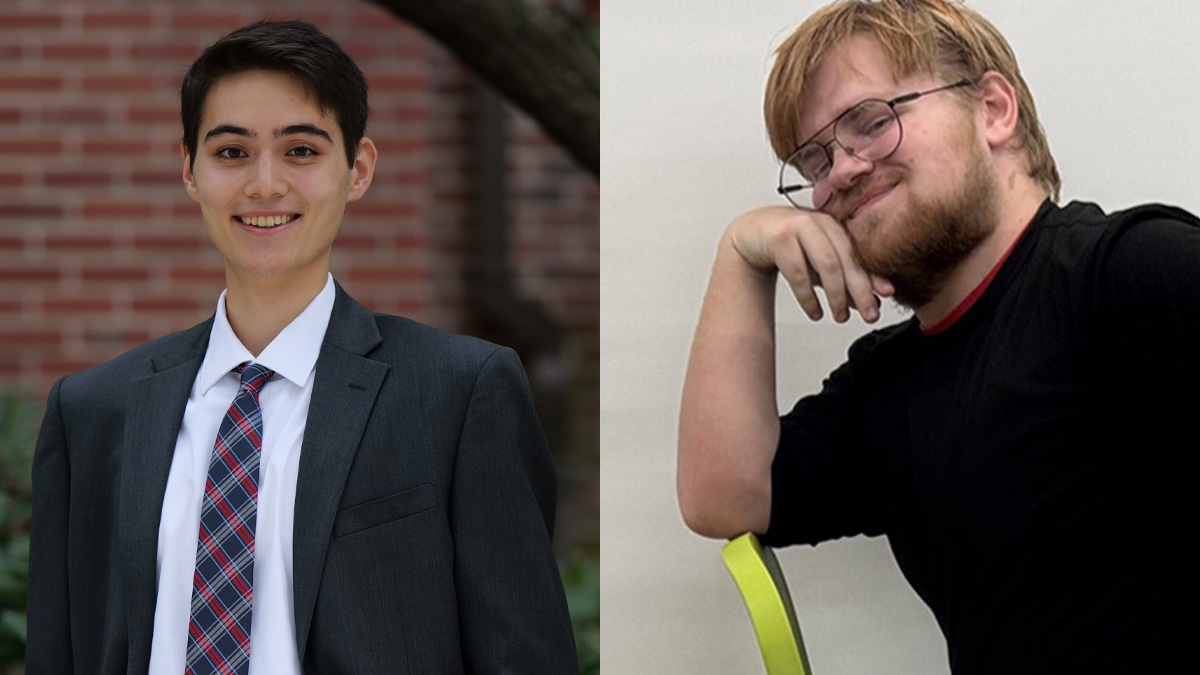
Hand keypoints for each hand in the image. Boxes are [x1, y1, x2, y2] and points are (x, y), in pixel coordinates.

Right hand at [725, 206, 892, 322]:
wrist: (751, 233)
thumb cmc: (788, 246)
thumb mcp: (818, 264)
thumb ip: (843, 278)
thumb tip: (868, 301)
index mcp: (835, 225)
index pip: (860, 253)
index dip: (874, 275)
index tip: (886, 295)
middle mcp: (820, 222)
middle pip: (846, 259)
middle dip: (860, 290)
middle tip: (869, 314)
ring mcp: (799, 227)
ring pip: (826, 264)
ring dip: (836, 295)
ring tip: (840, 316)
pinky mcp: (779, 238)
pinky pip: (798, 272)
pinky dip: (808, 297)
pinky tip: (815, 311)